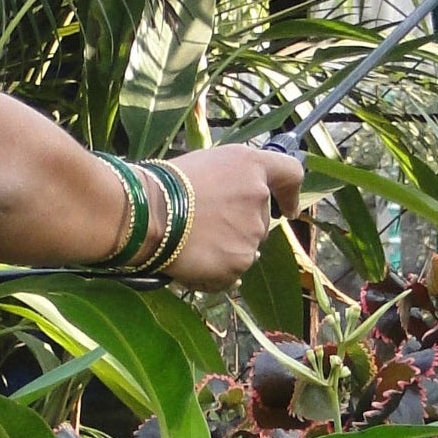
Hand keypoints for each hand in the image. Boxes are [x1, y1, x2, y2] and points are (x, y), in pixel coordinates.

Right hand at [162, 146, 304, 289]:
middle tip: (205, 226)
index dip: (291, 193)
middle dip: (241, 226)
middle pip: (263, 220)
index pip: (290, 174)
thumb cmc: (164, 186)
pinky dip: (216, 271)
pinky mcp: (240, 262)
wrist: (146, 216)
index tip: (288, 207)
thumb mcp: (205, 165)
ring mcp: (252, 233)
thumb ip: (234, 180)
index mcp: (250, 165)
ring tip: (193, 243)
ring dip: (227, 249)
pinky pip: (233, 272)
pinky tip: (192, 261)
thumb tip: (246, 205)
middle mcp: (259, 197)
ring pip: (247, 247)